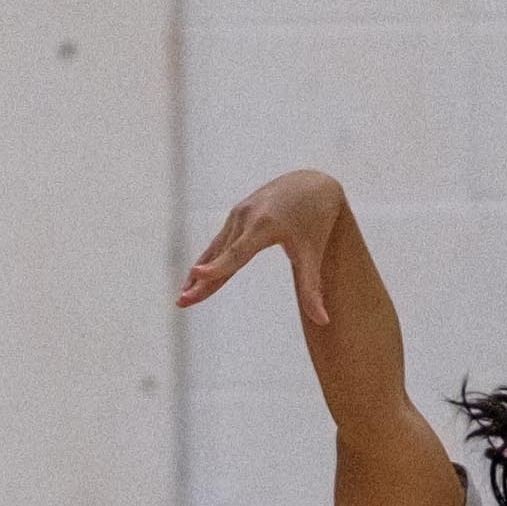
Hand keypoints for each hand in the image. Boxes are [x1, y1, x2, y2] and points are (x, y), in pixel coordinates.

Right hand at [179, 169, 348, 322]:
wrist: (311, 184)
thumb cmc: (315, 221)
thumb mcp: (313, 254)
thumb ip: (313, 288)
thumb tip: (324, 321)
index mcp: (265, 225)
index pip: (238, 252)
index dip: (218, 267)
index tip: (197, 275)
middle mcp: (246, 217)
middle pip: (220, 256)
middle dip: (200, 281)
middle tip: (182, 302)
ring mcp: (238, 214)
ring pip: (216, 251)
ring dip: (198, 275)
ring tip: (183, 297)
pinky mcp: (236, 216)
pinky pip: (218, 243)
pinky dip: (206, 260)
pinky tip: (194, 277)